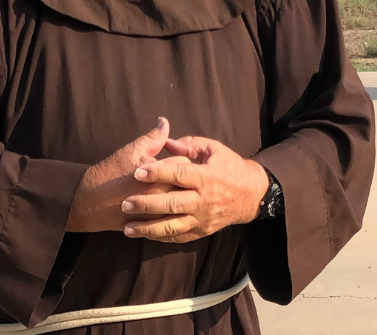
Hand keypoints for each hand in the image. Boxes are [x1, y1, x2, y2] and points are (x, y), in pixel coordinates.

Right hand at [66, 117, 189, 232]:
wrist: (89, 203)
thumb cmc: (110, 174)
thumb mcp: (131, 151)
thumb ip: (153, 138)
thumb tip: (164, 122)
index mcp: (161, 176)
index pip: (186, 164)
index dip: (183, 157)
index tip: (177, 155)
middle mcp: (164, 196)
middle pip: (189, 185)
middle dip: (186, 179)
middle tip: (178, 173)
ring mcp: (160, 214)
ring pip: (184, 205)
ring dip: (182, 197)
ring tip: (173, 189)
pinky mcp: (154, 226)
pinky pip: (174, 221)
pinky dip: (175, 213)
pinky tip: (170, 207)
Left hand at [120, 136, 268, 242]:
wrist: (251, 195)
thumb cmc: (229, 167)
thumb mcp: (214, 149)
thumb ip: (189, 144)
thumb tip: (165, 140)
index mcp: (206, 177)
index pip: (178, 174)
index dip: (157, 172)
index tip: (137, 171)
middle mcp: (203, 200)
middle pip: (171, 204)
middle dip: (146, 204)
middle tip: (125, 203)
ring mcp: (202, 219)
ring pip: (172, 226)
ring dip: (148, 228)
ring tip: (127, 228)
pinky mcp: (202, 231)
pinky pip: (179, 237)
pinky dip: (160, 237)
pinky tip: (144, 235)